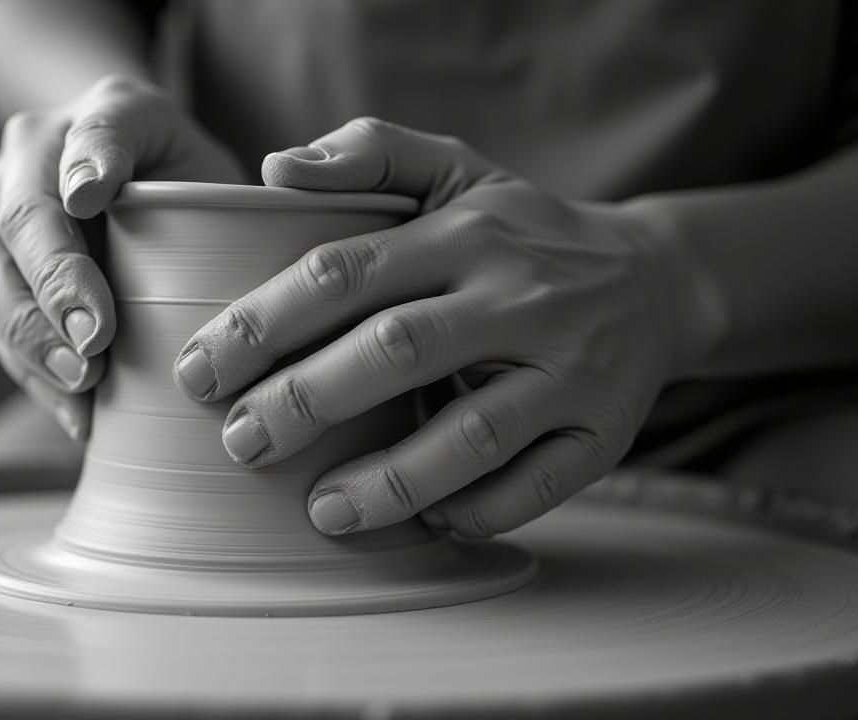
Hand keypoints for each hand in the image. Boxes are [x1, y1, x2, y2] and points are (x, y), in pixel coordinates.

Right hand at [0, 75, 244, 439]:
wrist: (130, 182)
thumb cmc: (186, 186)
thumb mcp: (212, 172)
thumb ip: (219, 193)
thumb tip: (258, 222)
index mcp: (99, 112)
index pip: (91, 132)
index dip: (88, 162)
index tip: (91, 197)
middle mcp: (31, 152)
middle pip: (20, 215)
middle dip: (53, 282)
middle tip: (94, 342)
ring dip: (30, 336)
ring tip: (81, 384)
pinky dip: (31, 371)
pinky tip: (75, 412)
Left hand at [172, 118, 713, 536]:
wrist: (655, 279)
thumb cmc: (524, 231)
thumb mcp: (458, 170)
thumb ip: (371, 152)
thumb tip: (275, 169)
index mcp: (466, 234)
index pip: (346, 271)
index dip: (264, 323)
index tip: (202, 370)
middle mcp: (520, 298)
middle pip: (398, 351)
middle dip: (306, 402)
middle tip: (241, 442)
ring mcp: (568, 371)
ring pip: (472, 436)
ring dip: (389, 480)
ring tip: (321, 509)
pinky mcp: (605, 432)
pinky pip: (537, 487)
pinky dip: (476, 510)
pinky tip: (424, 521)